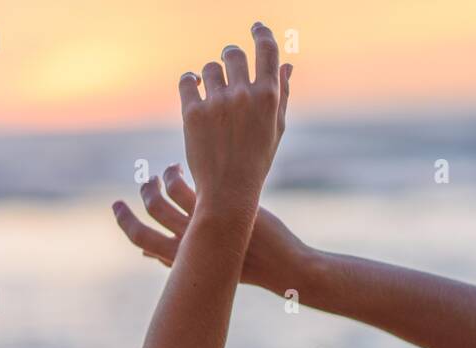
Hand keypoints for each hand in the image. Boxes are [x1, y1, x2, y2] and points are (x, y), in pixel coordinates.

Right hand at [112, 164, 308, 293]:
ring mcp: (201, 225)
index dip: (124, 222)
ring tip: (168, 171)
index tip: (117, 206)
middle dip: (143, 194)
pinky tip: (184, 168)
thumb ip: (172, 259)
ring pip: (165, 197)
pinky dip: (178, 176)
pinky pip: (185, 188)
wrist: (279, 266)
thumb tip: (147, 255)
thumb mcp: (200, 267)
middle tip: (148, 181)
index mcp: (180, 259)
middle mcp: (186, 243)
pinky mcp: (216, 208)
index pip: (140, 239)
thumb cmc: (241, 268)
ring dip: (161, 180)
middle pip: (151, 213)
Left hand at [179, 22, 290, 215]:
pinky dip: (191, 81)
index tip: (256, 27)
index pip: (267, 49)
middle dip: (230, 58)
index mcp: (268, 96)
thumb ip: (282, 94)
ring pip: (210, 67)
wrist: (228, 192)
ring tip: (212, 93)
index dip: (261, 33)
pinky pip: (188, 80)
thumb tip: (286, 64)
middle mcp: (244, 95)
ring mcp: (218, 103)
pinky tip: (195, 86)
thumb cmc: (256, 161)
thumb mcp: (276, 129)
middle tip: (228, 68)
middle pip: (233, 53)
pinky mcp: (194, 113)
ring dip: (211, 75)